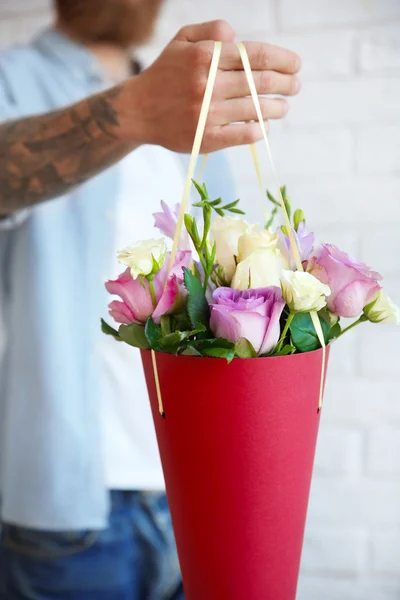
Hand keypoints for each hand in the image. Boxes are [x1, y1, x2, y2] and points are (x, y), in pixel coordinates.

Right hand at [120, 20, 300, 152]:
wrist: (138, 111)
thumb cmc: (165, 73)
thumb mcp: (182, 40)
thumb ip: (212, 31)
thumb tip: (239, 37)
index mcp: (204, 57)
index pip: (254, 56)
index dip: (282, 60)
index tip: (295, 65)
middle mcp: (206, 84)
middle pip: (260, 82)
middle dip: (285, 83)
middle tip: (296, 86)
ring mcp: (206, 114)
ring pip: (254, 110)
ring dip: (277, 108)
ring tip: (284, 107)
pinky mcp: (205, 138)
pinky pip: (242, 135)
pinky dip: (259, 130)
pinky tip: (265, 127)